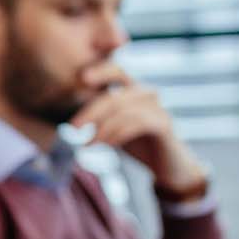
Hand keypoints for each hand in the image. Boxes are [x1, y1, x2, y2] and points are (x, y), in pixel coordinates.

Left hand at [69, 61, 204, 195]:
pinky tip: (108, 145)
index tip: (82, 78)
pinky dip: (118, 134)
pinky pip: (138, 123)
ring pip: (124, 110)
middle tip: (73, 127)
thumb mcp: (113, 128)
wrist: (168, 167)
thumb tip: (70, 121)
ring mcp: (156, 107)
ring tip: (88, 144)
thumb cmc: (138, 144)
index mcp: (132, 90)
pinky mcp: (164, 123)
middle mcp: (145, 94)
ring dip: (102, 128)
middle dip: (91, 111)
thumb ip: (98, 119)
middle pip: (114, 96)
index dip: (101, 71)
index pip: (116, 71)